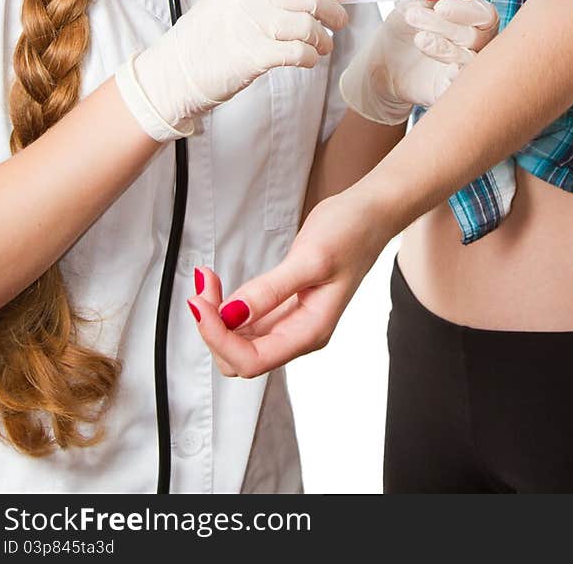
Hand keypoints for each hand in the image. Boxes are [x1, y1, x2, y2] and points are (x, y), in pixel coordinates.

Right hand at [115, 0, 351, 141]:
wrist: (174, 73)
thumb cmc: (207, 40)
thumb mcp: (231, 0)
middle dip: (333, 10)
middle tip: (340, 23)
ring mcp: (249, 23)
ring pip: (308, 25)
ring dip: (323, 39)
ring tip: (322, 47)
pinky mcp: (253, 53)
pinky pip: (299, 51)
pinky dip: (311, 57)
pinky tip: (308, 60)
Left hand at [188, 185, 388, 374]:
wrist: (369, 213)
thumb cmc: (351, 233)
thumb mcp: (310, 259)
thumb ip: (271, 290)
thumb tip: (232, 314)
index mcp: (310, 331)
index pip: (252, 360)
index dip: (220, 338)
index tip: (202, 305)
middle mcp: (299, 333)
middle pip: (240, 357)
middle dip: (214, 329)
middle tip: (203, 290)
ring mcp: (290, 321)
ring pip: (239, 341)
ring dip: (216, 318)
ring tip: (207, 282)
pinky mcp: (283, 304)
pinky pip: (245, 321)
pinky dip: (226, 307)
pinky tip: (218, 285)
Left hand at [338, 0, 499, 123]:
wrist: (380, 65)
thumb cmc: (401, 33)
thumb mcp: (409, 7)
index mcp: (469, 20)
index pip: (484, 13)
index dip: (465, 8)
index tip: (439, 5)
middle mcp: (474, 44)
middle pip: (477, 35)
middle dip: (446, 25)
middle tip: (414, 17)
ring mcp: (465, 69)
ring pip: (471, 59)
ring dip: (443, 46)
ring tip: (418, 39)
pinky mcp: (452, 90)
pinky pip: (462, 84)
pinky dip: (453, 74)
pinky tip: (436, 66)